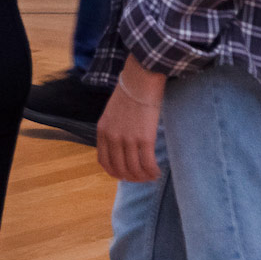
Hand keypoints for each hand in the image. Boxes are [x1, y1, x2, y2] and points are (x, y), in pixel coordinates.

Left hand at [95, 61, 164, 181]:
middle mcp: (112, 137)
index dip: (115, 172)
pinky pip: (147, 164)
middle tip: (142, 178)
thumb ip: (113, 130)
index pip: (104, 161)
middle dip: (131, 178)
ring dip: (143, 177)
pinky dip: (152, 172)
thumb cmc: (129, 94)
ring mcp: (127, 139)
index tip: (125, 176)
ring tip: (151, 176)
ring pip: (134, 169)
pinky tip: (157, 172)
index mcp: (102, 131)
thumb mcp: (112, 113)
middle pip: (119, 169)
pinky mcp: (144, 138)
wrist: (139, 81)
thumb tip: (120, 147)